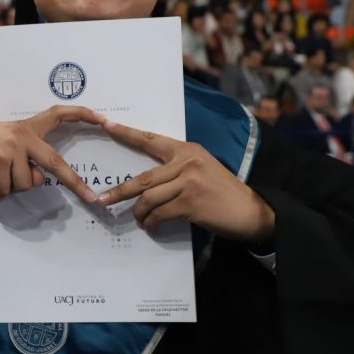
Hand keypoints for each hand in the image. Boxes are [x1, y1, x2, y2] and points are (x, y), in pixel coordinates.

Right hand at [0, 105, 105, 205]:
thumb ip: (24, 159)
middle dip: (75, 184)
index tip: (105, 119)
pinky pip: (6, 191)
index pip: (59, 114)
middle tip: (92, 199)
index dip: (83, 115)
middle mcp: (23, 134)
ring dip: (7, 190)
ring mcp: (11, 147)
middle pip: (56, 163)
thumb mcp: (3, 147)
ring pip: (25, 184)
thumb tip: (38, 181)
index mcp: (27, 127)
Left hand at [97, 122, 274, 241]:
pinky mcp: (190, 203)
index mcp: (188, 150)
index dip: (127, 134)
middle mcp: (187, 162)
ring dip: (139, 214)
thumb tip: (150, 182)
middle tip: (102, 198)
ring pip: (148, 199)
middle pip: (143, 178)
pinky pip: (159, 214)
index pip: (151, 140)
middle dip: (120, 191)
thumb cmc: (224, 191)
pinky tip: (152, 227)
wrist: (251, 211)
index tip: (107, 126)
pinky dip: (152, 223)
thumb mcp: (203, 169)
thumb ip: (179, 168)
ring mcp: (188, 182)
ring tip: (138, 220)